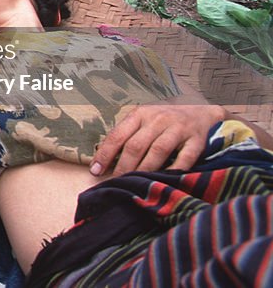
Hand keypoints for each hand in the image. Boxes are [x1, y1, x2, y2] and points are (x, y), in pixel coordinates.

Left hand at [91, 103, 225, 176]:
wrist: (202, 113)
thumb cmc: (165, 121)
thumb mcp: (143, 120)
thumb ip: (127, 135)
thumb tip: (103, 159)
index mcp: (140, 114)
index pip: (118, 135)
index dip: (105, 154)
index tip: (96, 171)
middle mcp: (158, 119)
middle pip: (136, 145)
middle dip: (123, 166)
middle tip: (116, 182)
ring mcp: (178, 128)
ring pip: (158, 151)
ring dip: (145, 169)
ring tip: (136, 183)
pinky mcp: (197, 140)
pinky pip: (185, 158)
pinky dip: (174, 169)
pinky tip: (164, 179)